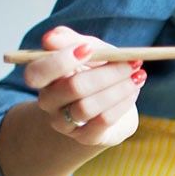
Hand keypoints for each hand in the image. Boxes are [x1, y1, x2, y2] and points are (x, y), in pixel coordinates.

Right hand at [24, 26, 144, 146]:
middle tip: (132, 62)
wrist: (111, 102)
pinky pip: (103, 121)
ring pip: (88, 107)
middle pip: (71, 88)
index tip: (88, 48)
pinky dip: (122, 103)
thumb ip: (71, 40)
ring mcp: (65, 122)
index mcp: (44, 77)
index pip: (36, 73)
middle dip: (106, 73)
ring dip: (119, 88)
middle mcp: (49, 102)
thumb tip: (50, 39)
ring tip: (138, 76)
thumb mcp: (88, 48)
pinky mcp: (86, 136)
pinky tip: (132, 92)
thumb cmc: (96, 70)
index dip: (60, 61)